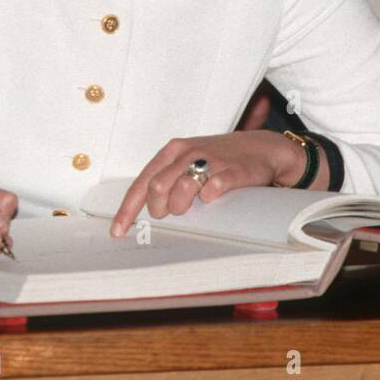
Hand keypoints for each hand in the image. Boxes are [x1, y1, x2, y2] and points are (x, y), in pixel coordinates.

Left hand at [109, 131, 311, 236]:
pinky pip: (215, 187)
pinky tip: (212, 198)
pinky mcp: (234, 169)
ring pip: (182, 187)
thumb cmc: (220, 160)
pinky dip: (210, 197)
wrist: (261, 148)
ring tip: (192, 207)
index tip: (118, 232)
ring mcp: (211, 159)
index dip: (127, 210)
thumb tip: (144, 212)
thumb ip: (166, 182)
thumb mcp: (187, 164)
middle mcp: (187, 152)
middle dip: (159, 209)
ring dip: (182, 206)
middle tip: (172, 213)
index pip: (142, 183)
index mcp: (172, 152)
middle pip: (157, 187)